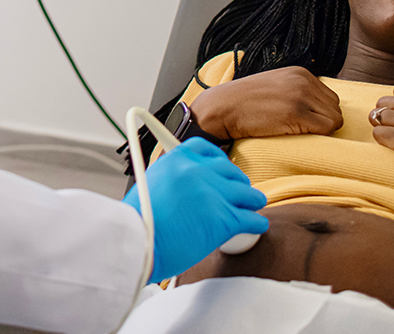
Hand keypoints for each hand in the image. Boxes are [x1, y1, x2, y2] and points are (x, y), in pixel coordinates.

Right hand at [124, 138, 270, 282]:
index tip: (223, 168)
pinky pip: (251, 219)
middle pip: (231, 172)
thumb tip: (186, 187)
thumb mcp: (149, 183)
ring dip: (252, 201)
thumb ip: (172, 178)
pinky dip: (256, 224)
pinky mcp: (224, 218)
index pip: (208, 150)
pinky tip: (256, 226)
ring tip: (253, 207)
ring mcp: (214, 193)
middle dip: (237, 183)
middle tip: (239, 192)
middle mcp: (198, 171)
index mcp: (178, 159)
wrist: (137, 242)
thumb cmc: (138, 222)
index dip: (220, 161)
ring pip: (248, 194)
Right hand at [189, 66, 342, 139]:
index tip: (302, 121)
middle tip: (300, 129)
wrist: (222, 107)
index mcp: (300, 73)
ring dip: (320, 130)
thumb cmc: (244, 102)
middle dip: (322, 122)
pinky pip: (326, 129)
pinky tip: (295, 134)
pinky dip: (317, 136)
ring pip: (334, 120)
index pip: (330, 97)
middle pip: (335, 108)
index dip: (319, 113)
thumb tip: (316, 108)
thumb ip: (296, 90)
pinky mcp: (296, 113)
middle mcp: (304, 81)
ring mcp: (301, 96)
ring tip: (297, 132)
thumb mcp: (274, 85)